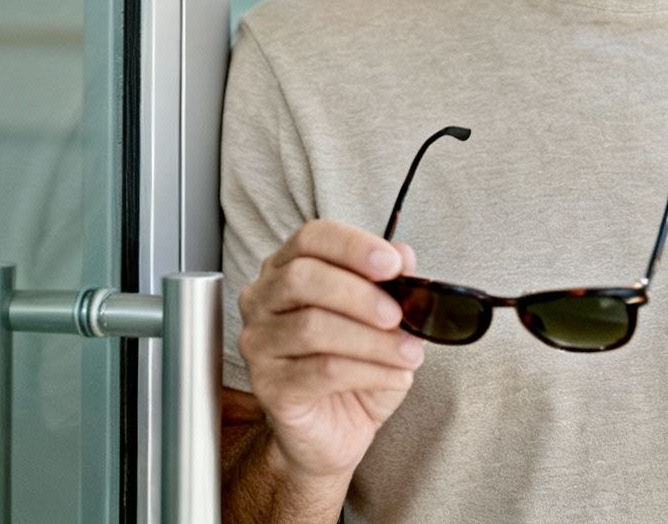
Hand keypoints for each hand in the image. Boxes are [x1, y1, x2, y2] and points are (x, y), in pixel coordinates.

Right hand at [236, 220, 424, 482]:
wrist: (338, 430)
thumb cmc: (355, 367)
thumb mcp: (385, 320)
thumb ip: (392, 283)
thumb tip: (404, 255)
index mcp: (288, 268)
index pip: (311, 238)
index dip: (352, 246)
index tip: (393, 264)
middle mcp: (263, 300)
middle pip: (302, 277)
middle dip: (359, 294)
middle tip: (398, 314)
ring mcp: (258, 343)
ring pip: (312, 327)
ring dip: (371, 340)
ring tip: (409, 353)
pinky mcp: (267, 385)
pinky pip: (320, 370)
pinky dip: (367, 370)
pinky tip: (395, 375)